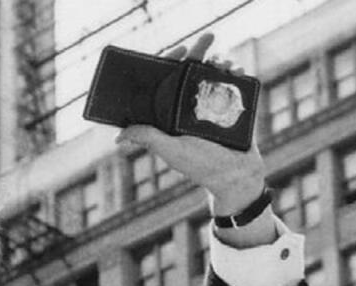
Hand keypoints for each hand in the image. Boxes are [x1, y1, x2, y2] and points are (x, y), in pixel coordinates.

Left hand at [114, 32, 266, 215]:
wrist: (235, 176)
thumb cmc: (201, 166)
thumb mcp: (172, 151)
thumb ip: (149, 138)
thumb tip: (118, 135)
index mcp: (172, 114)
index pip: (166, 82)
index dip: (170, 63)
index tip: (179, 51)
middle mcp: (190, 107)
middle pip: (191, 72)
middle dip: (198, 53)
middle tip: (206, 40)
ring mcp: (212, 105)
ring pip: (213, 74)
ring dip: (219, 61)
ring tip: (224, 63)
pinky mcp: (232, 107)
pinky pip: (233, 83)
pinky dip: (236, 72)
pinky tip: (237, 70)